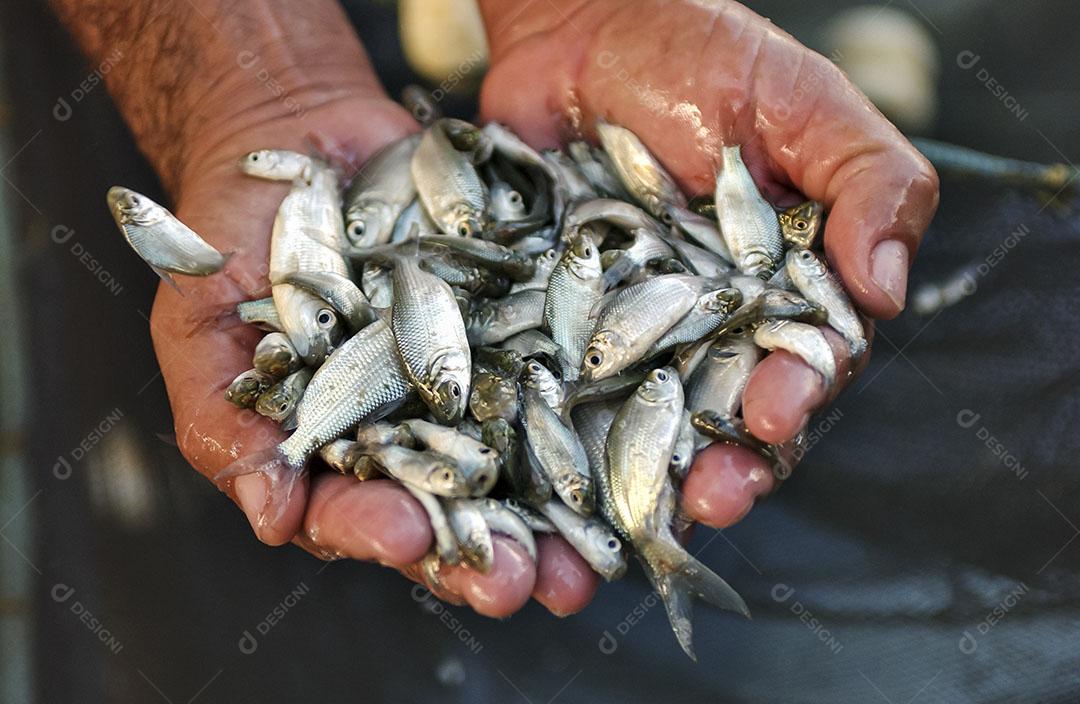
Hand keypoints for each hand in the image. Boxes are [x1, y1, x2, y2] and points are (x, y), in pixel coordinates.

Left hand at [478, 0, 937, 522]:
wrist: (578, 29)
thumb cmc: (699, 54)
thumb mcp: (799, 102)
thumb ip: (868, 181)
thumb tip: (885, 288)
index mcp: (776, 287)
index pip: (800, 362)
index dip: (795, 394)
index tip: (778, 413)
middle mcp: (704, 323)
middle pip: (721, 415)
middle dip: (725, 464)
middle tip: (711, 499)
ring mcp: (623, 329)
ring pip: (639, 424)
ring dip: (640, 479)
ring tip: (635, 519)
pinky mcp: (552, 324)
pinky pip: (554, 391)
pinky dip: (552, 438)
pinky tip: (547, 481)